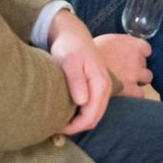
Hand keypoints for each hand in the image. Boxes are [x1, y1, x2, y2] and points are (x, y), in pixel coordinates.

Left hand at [47, 12, 112, 134]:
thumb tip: (82, 101)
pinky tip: (68, 112)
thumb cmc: (69, 47)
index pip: (90, 117)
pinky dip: (82, 115)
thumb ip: (76, 80)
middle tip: (56, 127)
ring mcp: (103, 88)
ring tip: (60, 121)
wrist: (74, 34)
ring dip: (79, 123)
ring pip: (94, 115)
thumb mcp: (69, 61)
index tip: (56, 127)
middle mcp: (106, 88)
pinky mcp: (98, 87)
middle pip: (94, 120)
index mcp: (101, 84)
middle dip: (76, 128)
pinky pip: (93, 108)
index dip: (74, 127)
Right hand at [91, 33, 152, 97]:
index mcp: (131, 43)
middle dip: (137, 68)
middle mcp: (135, 58)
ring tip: (125, 83)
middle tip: (125, 72)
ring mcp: (134, 73)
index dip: (139, 54)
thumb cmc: (89, 55)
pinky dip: (134, 94)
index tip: (132, 58)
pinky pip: (140, 93)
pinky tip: (124, 94)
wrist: (81, 69)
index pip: (146, 49)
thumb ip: (118, 46)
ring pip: (147, 77)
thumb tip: (121, 50)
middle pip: (145, 63)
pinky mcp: (130, 89)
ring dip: (138, 80)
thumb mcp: (106, 42)